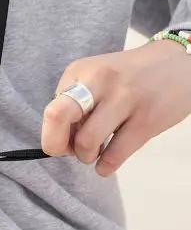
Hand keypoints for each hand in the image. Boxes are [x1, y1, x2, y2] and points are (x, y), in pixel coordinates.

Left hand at [42, 41, 190, 176]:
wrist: (177, 63)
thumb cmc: (128, 77)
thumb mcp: (95, 76)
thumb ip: (74, 103)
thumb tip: (60, 142)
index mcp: (80, 71)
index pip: (51, 109)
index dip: (53, 133)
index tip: (65, 139)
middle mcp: (99, 81)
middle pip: (58, 116)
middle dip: (57, 145)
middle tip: (71, 151)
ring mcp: (124, 99)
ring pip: (86, 141)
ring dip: (86, 156)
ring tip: (95, 153)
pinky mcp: (147, 120)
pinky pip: (116, 154)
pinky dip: (106, 166)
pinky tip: (107, 164)